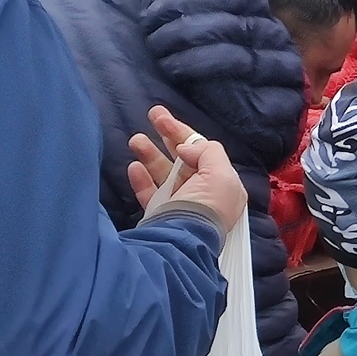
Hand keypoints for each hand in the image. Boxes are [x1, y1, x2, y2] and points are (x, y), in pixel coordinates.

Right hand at [128, 104, 245, 237]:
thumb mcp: (221, 174)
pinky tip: (134, 167)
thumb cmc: (207, 206)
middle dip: (167, 137)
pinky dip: (141, 180)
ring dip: (150, 154)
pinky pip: (150, 194)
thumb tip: (187, 147)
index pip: (203, 152)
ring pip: (164, 174)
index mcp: (222, 185)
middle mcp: (203, 194)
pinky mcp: (161, 216)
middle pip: (182, 159)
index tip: (164, 119)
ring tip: (135, 140)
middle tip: (153, 114)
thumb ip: (207, 152)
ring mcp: (180, 205)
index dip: (184, 133)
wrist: (185, 241)